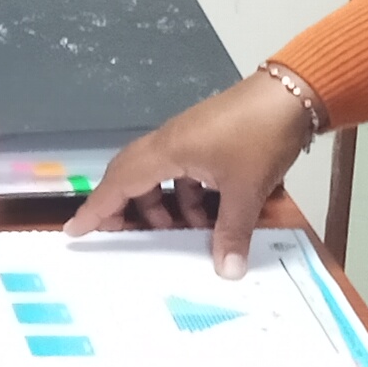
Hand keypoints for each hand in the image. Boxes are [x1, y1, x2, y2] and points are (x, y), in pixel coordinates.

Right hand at [67, 71, 311, 273]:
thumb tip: (227, 271)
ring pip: (159, 175)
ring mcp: (187, 138)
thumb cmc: (261, 136)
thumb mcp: (246, 190)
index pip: (119, 182)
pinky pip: (181, 170)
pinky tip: (208, 214)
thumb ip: (232, 231)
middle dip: (124, 207)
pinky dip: (186, 194)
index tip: (75, 229)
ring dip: (162, 204)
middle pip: (131, 176)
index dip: (96, 208)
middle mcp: (169, 142)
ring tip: (178, 232)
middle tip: (119, 235)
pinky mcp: (205, 137)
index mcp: (167, 151)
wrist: (292, 94)